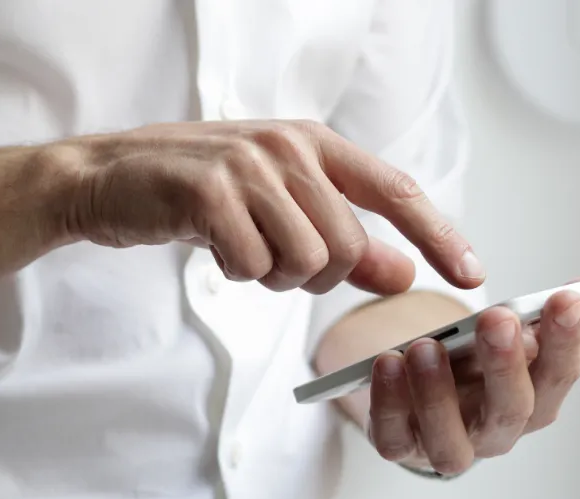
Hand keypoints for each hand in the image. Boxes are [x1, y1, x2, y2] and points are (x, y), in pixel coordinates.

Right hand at [58, 120, 484, 294]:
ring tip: (239, 248)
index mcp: (312, 142)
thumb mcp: (276, 207)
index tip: (470, 274)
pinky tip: (212, 246)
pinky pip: (253, 266)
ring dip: (272, 276)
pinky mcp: (209, 192)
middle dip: (315, 275)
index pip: (395, 191)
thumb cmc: (195, 191)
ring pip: (305, 261)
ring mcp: (248, 166)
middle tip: (271, 259)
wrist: (109, 177)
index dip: (438, 235)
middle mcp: (287, 146)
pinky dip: (236, 273)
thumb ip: (343, 239)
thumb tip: (403, 274)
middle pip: (347, 246)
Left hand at [365, 277, 579, 474]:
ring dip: (438, 392)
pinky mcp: (400, 445)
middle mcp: (495, 430)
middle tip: (498, 319)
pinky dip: (389, 402)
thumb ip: (553, 314)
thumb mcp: (513, 334)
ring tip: (426, 346)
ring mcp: (447, 443)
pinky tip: (387, 363)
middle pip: (511, 409)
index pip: (560, 375)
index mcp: (533, 399)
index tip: (564, 298)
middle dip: (506, 364)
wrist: (420, 391)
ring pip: (450, 438)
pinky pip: (393, 436)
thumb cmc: (473, 365)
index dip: (566, 340)